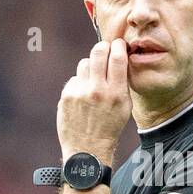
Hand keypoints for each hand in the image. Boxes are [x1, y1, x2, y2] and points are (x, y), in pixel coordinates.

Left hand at [57, 37, 130, 164]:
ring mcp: (80, 92)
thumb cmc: (109, 127)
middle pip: (98, 51)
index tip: (118, 44)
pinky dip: (80, 84)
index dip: (118, 46)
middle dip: (103, 47)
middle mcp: (98, 90)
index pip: (117, 57)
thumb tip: (119, 58)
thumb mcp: (125, 107)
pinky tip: (83, 97)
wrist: (88, 149)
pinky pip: (75, 79)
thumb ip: (122, 83)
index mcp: (117, 93)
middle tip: (105, 50)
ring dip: (91, 68)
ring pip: (85, 63)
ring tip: (93, 81)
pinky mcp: (67, 95)